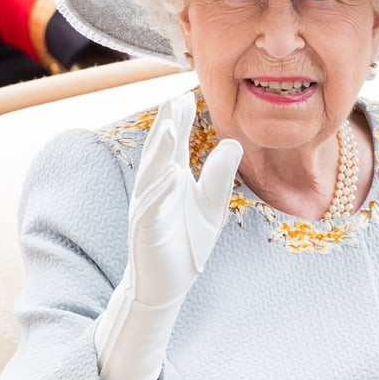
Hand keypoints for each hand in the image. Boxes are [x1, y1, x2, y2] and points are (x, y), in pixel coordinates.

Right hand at [95, 91, 241, 379]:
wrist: (166, 285)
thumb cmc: (186, 242)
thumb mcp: (211, 206)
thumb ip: (219, 175)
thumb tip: (233, 143)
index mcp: (170, 178)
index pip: (174, 144)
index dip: (178, 121)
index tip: (185, 94)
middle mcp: (155, 188)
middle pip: (161, 152)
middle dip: (166, 127)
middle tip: (173, 99)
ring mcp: (148, 208)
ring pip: (152, 175)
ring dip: (159, 153)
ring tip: (168, 130)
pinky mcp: (146, 231)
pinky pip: (151, 209)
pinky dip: (158, 193)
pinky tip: (167, 176)